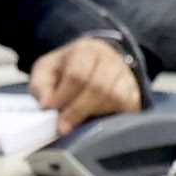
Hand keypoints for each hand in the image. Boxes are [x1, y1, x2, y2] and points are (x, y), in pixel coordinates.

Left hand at [26, 36, 142, 126]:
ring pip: (114, 98)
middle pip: (98, 87)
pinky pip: (127, 107)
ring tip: (78, 123)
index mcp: (86, 49)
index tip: (50, 109)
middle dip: (77, 110)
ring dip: (94, 113)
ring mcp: (126, 75)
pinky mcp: (134, 92)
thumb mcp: (47, 71)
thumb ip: (41, 86)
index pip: (77, 74)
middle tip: (63, 127)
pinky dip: (111, 117)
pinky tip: (97, 120)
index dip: (63, 95)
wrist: (94, 64)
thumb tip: (46, 105)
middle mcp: (110, 59)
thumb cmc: (67, 69)